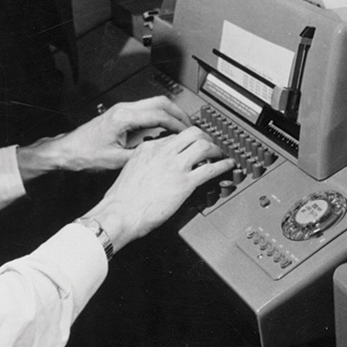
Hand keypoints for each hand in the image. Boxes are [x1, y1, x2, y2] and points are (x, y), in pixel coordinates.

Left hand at [16, 96, 190, 181]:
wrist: (67, 151)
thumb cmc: (84, 154)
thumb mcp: (115, 160)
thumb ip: (140, 155)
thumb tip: (161, 155)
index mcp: (124, 117)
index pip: (159, 114)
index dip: (177, 124)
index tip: (188, 133)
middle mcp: (124, 109)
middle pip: (160, 102)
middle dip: (179, 113)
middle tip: (191, 126)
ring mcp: (122, 109)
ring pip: (154, 103)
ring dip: (170, 113)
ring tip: (182, 127)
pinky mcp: (121, 114)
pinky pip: (146, 109)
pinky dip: (160, 116)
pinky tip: (165, 128)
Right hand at [79, 127, 233, 249]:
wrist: (119, 213)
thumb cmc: (121, 198)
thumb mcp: (131, 169)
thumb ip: (145, 163)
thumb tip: (155, 166)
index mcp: (148, 148)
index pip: (174, 136)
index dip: (186, 140)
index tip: (190, 145)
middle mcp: (163, 153)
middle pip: (192, 133)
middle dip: (205, 136)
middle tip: (210, 143)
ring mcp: (175, 167)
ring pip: (204, 146)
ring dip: (216, 148)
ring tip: (220, 153)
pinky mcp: (185, 183)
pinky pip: (210, 169)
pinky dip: (223, 165)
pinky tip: (227, 165)